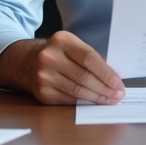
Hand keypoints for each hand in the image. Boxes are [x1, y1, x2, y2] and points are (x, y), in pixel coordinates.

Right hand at [0, 31, 124, 105]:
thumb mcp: (71, 46)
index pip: (89, 58)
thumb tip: (113, 78)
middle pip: (84, 77)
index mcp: (61, 40)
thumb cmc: (58, 54)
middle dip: (105, 89)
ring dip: (97, 98)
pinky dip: (84, 103)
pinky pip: (69, 100)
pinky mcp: (42, 92)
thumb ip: (89, 58)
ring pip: (77, 91)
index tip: (118, 83)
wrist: (27, 62)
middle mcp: (50, 57)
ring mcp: (44, 76)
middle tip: (118, 95)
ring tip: (110, 100)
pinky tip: (94, 102)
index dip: (106, 73)